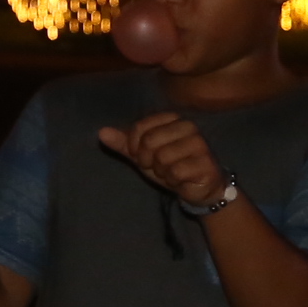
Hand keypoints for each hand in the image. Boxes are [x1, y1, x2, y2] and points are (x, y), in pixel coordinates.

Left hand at [97, 111, 227, 207]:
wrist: (197, 187)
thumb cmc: (170, 166)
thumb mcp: (143, 154)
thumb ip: (123, 143)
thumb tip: (101, 132)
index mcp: (172, 119)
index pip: (140, 128)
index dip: (135, 147)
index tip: (143, 156)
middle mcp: (189, 127)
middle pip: (150, 141)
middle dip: (148, 160)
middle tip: (159, 166)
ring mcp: (200, 144)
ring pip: (163, 157)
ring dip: (162, 171)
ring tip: (172, 171)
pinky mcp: (206, 162)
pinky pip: (176, 171)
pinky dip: (173, 179)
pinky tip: (182, 179)